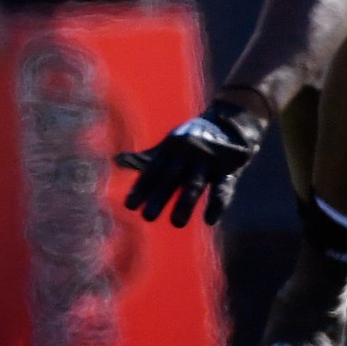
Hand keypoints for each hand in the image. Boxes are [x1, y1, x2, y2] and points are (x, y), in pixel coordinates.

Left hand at [116, 101, 265, 227]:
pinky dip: (217, 204)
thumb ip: (147, 158)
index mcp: (170, 149)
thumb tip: (116, 159)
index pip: (153, 171)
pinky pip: (223, 188)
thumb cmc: (192, 140)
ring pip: (195, 184)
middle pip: (170, 178)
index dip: (141, 188)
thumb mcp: (169, 147)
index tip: (129, 206)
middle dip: (159, 198)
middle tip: (147, 217)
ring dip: (185, 203)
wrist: (230, 122)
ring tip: (176, 223)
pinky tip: (210, 220)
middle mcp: (186, 153)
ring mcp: (207, 160)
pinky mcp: (228, 168)